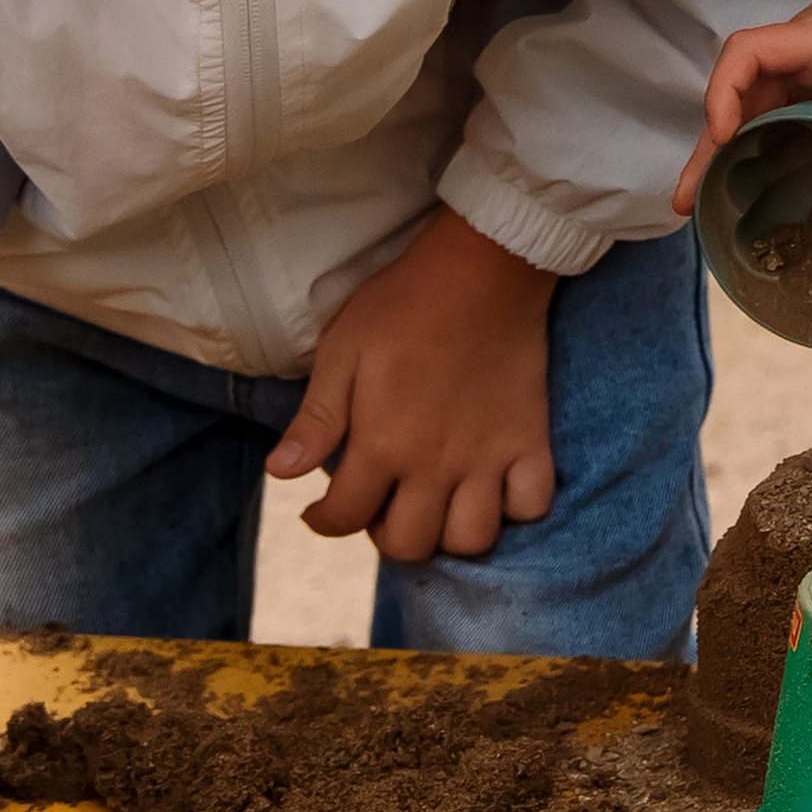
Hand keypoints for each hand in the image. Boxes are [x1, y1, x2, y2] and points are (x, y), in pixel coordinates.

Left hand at [268, 206, 555, 563]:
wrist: (483, 266)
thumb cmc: (404, 303)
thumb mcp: (343, 351)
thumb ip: (316, 420)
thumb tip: (280, 472)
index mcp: (383, 444)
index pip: (346, 517)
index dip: (323, 521)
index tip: (319, 509)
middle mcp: (435, 465)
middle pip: (410, 545)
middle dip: (386, 534)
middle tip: (383, 501)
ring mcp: (488, 458)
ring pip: (472, 540)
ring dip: (447, 533)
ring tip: (435, 503)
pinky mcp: (530, 440)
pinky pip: (531, 504)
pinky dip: (513, 508)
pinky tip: (493, 488)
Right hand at [674, 0, 811, 211]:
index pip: (743, 55)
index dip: (722, 96)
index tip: (723, 140)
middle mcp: (805, 46)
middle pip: (737, 93)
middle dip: (709, 147)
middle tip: (685, 204)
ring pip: (757, 101)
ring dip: (732, 144)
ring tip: (713, 199)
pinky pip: (786, 102)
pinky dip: (768, 133)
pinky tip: (767, 169)